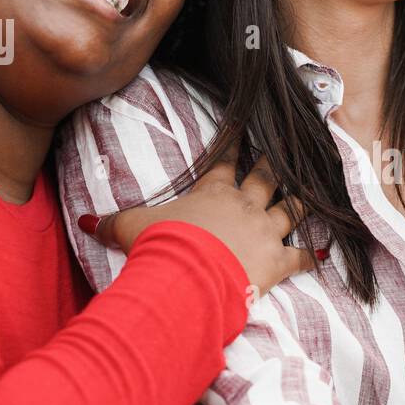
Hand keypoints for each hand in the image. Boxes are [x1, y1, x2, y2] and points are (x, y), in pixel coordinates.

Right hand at [82, 155, 317, 297]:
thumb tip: (86, 223)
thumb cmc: (161, 245)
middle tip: (286, 153)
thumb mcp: (130, 228)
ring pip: (291, 211)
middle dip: (275, 166)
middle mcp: (244, 206)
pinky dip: (309, 259)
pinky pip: (299, 259)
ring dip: (301, 204)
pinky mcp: (276, 261)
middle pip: (266, 179)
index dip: (235, 146)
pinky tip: (317, 258)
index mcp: (212, 192)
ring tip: (311, 195)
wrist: (187, 273)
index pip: (224, 162)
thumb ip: (112, 223)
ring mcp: (264, 232)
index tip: (245, 130)